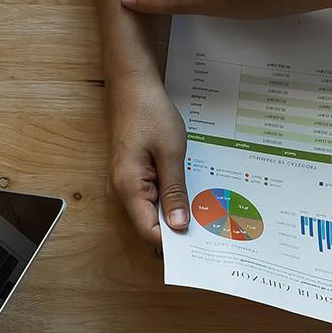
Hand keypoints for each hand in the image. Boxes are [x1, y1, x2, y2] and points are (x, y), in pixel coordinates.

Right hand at [107, 71, 190, 244]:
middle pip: (149, 225)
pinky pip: (151, 197)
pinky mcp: (132, 175)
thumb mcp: (171, 153)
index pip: (149, 232)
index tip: (200, 246)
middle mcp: (121, 192)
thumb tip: (178, 227)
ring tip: (204, 213)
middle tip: (210, 230)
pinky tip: (188, 194)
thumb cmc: (150, 113)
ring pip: (151, 212)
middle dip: (177, 230)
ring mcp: (125, 184)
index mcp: (128, 188)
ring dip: (175, 213)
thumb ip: (175, 192)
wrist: (132, 85)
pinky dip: (169, 199)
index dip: (174, 244)